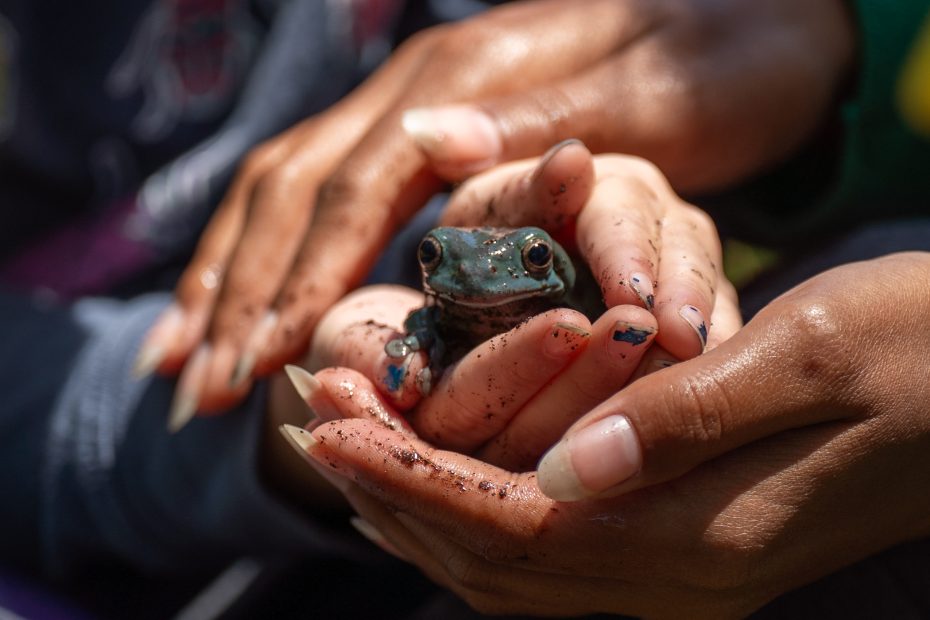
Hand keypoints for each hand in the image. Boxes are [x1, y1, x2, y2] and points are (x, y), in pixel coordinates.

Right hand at [139, 0, 852, 426]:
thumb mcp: (656, 92)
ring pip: (286, 186)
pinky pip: (321, 188)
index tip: (257, 362)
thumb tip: (429, 144)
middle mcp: (420, 86)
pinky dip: (269, 253)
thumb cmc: (721, 63)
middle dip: (240, 291)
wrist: (748, 11)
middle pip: (294, 188)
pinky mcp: (427, 127)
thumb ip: (545, 119)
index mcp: (465, 82)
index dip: (299, 278)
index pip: (352, 188)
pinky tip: (244, 302)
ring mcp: (416, 103)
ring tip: (183, 363)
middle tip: (196, 390)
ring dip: (229, 274)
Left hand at [288, 252, 929, 616]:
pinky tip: (439, 474)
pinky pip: (551, 550)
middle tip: (319, 417)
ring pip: (513, 565)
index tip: (335, 425)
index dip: (412, 478)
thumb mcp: (809, 359)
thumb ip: (681, 421)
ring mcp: (682, 573)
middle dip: (393, 491)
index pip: (514, 523)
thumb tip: (566, 468)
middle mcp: (679, 577)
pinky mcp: (686, 545)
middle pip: (495, 557)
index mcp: (700, 536)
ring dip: (421, 506)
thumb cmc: (915, 355)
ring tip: (353, 442)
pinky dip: (476, 513)